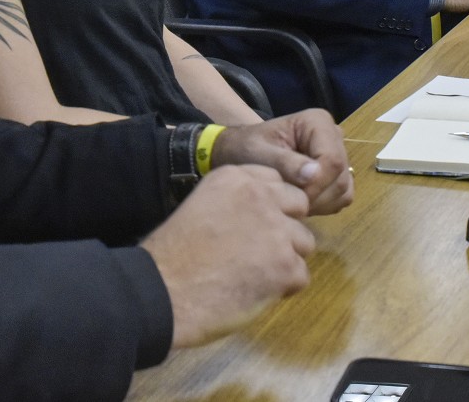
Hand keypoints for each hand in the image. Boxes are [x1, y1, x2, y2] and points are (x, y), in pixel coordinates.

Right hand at [142, 165, 312, 347]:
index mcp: (236, 178)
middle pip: (298, 206)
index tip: (254, 225)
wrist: (164, 289)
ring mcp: (277, 230)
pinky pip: (301, 276)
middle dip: (286, 228)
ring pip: (304, 243)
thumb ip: (236, 204)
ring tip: (253, 274)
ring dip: (286, 259)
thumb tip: (265, 216)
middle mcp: (261, 196)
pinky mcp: (286, 265)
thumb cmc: (174, 254)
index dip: (271, 206)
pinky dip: (282, 287)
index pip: (277, 182)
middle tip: (260, 251)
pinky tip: (253, 290)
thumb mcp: (202, 206)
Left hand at [212, 109, 352, 214]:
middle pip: (340, 177)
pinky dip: (322, 206)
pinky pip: (341, 197)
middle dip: (315, 196)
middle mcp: (334, 136)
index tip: (290, 194)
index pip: (331, 160)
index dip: (315, 184)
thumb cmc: (245, 148)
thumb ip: (284, 163)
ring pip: (343, 190)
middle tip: (287, 200)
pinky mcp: (337, 175)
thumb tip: (314, 174)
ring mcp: (338, 155)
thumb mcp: (257, 153)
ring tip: (290, 199)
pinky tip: (299, 201)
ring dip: (318, 203)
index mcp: (318, 122)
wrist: (241, 152)